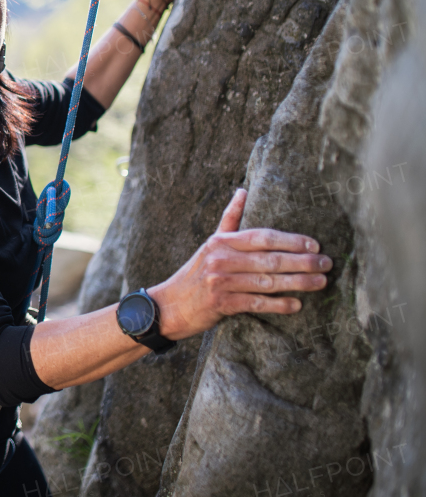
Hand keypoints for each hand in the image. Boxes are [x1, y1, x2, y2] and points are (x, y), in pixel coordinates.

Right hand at [149, 189, 330, 340]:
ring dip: (298, 283)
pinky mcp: (222, 303)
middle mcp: (221, 259)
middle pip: (270, 259)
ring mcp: (221, 281)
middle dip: (302, 262)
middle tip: (327, 264)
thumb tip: (243, 190)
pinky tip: (296, 305)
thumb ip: (230, 219)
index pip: (263, 237)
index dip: (291, 240)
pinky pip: (257, 303)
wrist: (169, 305)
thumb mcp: (210, 243)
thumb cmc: (195, 273)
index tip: (315, 245)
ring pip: (267, 282)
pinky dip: (278, 304)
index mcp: (221, 242)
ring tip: (320, 282)